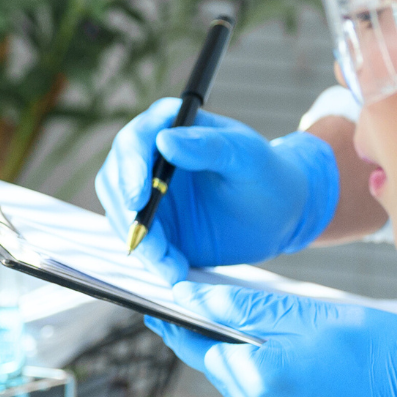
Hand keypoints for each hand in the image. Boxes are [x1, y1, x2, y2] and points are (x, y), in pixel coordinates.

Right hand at [95, 101, 341, 266]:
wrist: (281, 214)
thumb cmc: (268, 174)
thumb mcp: (247, 157)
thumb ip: (209, 146)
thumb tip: (164, 139)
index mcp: (172, 126)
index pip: (135, 141)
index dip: (130, 169)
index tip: (138, 200)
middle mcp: (152, 157)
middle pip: (115, 179)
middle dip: (128, 215)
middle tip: (152, 244)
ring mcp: (149, 192)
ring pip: (121, 215)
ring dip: (140, 242)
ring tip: (171, 264)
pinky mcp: (155, 224)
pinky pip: (139, 242)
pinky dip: (152, 259)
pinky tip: (176, 269)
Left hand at [148, 280, 396, 396]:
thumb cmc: (378, 347)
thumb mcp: (307, 314)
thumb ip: (241, 309)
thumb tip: (190, 298)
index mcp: (260, 380)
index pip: (201, 351)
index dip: (178, 330)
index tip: (159, 314)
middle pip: (227, 376)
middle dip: (233, 349)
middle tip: (246, 323)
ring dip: (262, 376)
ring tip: (301, 354)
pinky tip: (315, 383)